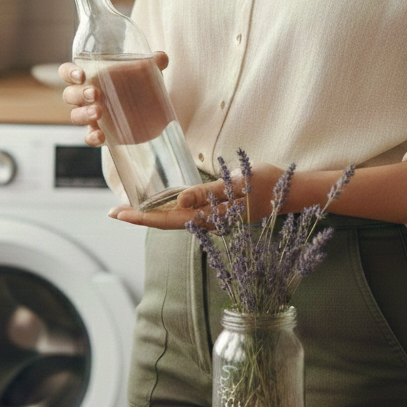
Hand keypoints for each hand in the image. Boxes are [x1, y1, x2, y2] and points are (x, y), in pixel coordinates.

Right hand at [58, 51, 168, 147]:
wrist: (150, 111)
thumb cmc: (137, 84)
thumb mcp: (145, 72)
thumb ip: (152, 63)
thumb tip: (161, 57)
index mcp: (90, 77)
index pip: (68, 72)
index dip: (69, 73)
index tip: (82, 75)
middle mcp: (86, 96)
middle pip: (69, 94)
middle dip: (78, 94)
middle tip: (95, 93)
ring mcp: (91, 116)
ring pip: (76, 116)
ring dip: (84, 114)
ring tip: (99, 112)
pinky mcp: (100, 133)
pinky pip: (88, 137)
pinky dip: (92, 137)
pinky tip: (101, 136)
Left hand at [108, 160, 287, 229]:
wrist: (293, 193)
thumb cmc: (268, 184)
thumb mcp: (240, 183)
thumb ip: (209, 194)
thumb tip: (179, 200)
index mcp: (211, 217)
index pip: (168, 220)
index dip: (141, 217)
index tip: (119, 213)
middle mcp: (209, 222)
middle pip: (166, 222)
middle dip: (139, 217)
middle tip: (113, 212)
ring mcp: (214, 219)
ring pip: (176, 220)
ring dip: (152, 215)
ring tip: (129, 208)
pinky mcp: (219, 213)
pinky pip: (189, 215)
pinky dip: (170, 210)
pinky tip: (161, 205)